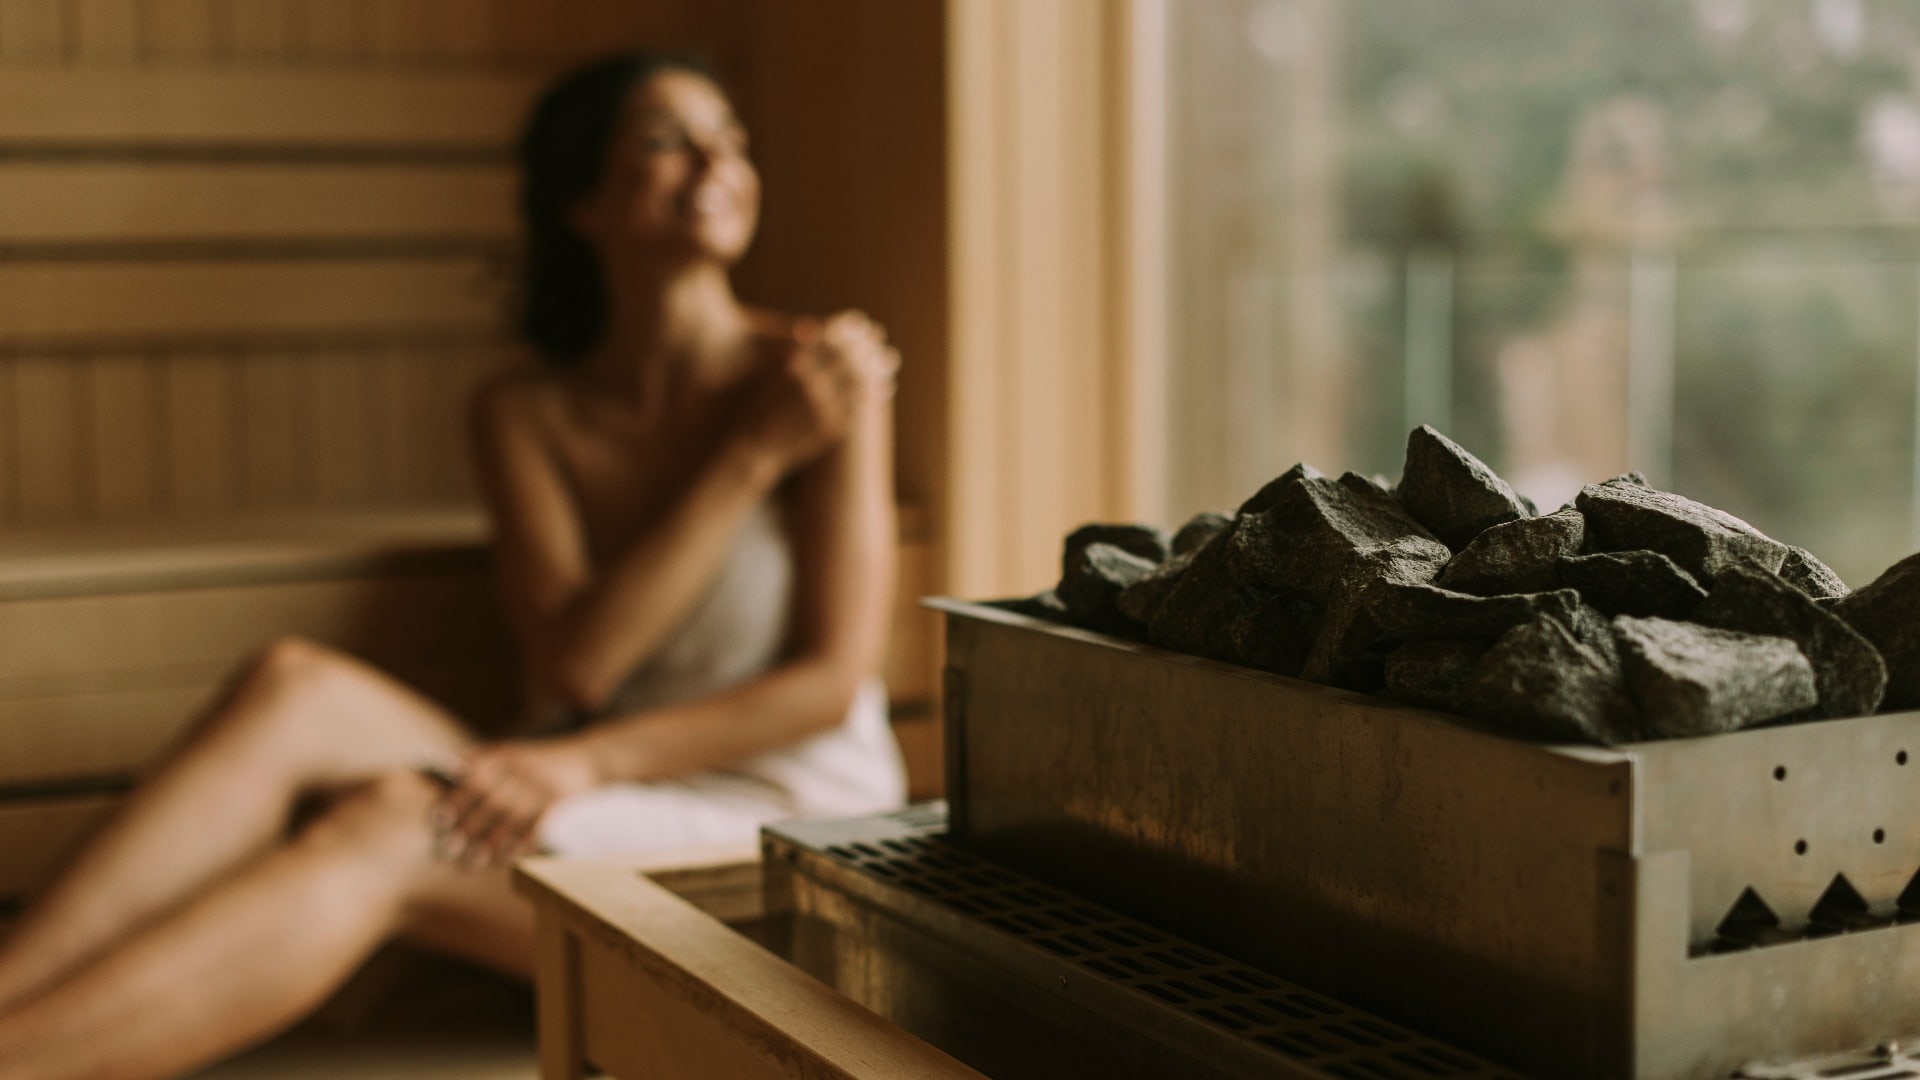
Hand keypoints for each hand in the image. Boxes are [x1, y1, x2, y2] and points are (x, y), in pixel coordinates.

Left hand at [429, 738, 599, 868]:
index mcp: (507, 754)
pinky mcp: (559, 800)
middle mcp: (523, 768)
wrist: (589, 757)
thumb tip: (448, 774)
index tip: (438, 820)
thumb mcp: (513, 751)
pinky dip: (517, 844)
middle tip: (447, 848)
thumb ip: (483, 761)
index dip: (456, 799)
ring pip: (511, 816)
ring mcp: (543, 785)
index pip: (476, 776)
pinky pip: (535, 826)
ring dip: (490, 841)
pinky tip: (502, 859)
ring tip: (471, 861)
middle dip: (468, 826)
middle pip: (491, 799)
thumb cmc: (539, 760)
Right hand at [734, 310, 898, 470]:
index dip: (849, 329)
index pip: (830, 338)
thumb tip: (812, 326)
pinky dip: (872, 394)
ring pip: (859, 382)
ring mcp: (821, 406)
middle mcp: (809, 382)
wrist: (750, 443)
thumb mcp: (771, 370)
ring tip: (890, 359)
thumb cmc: (757, 403)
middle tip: (879, 336)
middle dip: (868, 346)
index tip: (861, 322)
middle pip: (849, 358)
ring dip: (877, 369)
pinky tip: (882, 387)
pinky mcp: (829, 428)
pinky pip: (857, 406)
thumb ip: (793, 349)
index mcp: (792, 364)